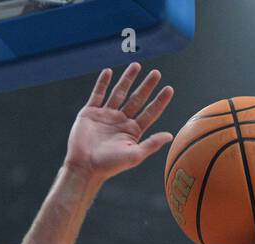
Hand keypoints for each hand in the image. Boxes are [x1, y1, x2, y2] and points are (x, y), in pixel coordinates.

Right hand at [64, 62, 173, 185]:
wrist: (84, 167)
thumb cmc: (109, 165)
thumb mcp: (134, 155)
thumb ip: (151, 144)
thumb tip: (171, 136)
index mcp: (132, 130)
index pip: (149, 112)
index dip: (159, 101)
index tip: (169, 89)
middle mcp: (120, 121)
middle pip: (136, 99)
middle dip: (146, 86)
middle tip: (156, 73)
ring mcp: (105, 115)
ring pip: (119, 92)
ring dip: (127, 79)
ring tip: (136, 65)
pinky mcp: (90, 113)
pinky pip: (97, 94)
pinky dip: (102, 82)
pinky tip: (108, 71)